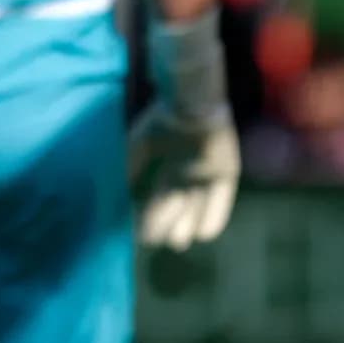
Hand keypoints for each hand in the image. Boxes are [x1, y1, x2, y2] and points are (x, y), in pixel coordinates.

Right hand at [129, 104, 240, 250]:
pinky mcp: (227, 172)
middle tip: (152, 238)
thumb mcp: (139, 147)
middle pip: (179, 210)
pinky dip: (210, 220)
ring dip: (185, 227)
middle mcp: (192, 174)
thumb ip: (130, 169)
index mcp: (172, 166)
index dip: (151, 218)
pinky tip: (200, 232)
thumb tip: (116, 196)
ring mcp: (210, 175)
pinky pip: (222, 204)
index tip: (136, 231)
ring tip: (174, 237)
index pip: (161, 199)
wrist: (188, 104)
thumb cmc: (162, 122)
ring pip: (198, 212)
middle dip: (164, 227)